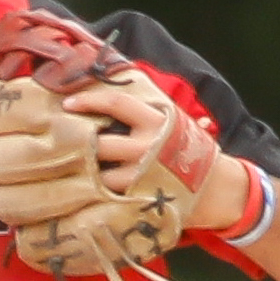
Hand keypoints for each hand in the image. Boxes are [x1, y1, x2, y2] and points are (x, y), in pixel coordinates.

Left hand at [61, 74, 243, 226]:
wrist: (217, 188)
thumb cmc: (188, 149)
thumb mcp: (173, 120)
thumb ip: (144, 107)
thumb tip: (116, 79)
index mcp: (157, 121)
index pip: (117, 104)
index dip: (89, 101)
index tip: (68, 104)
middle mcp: (149, 148)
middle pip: (101, 143)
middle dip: (79, 142)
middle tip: (62, 142)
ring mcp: (144, 177)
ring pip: (100, 174)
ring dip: (84, 171)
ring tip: (71, 168)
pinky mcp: (140, 200)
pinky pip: (108, 196)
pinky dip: (94, 192)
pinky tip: (84, 190)